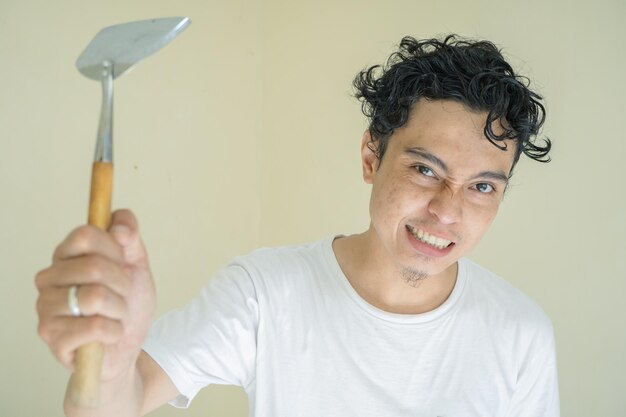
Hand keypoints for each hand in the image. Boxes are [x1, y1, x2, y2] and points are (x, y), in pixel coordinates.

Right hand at [35, 209, 155, 382]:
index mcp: (66, 255)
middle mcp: (48, 278)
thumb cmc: (127, 304)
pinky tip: (109, 334)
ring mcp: (46, 308)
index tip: (122, 263)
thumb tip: (120, 226)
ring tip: (115, 316)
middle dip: (122, 284)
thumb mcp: (137, 265)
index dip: (115, 249)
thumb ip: (130, 237)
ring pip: (95, 297)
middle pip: (95, 266)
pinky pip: (94, 327)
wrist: (125, 347)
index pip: (86, 235)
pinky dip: (114, 331)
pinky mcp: (52, 338)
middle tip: (122, 296)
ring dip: (119, 309)